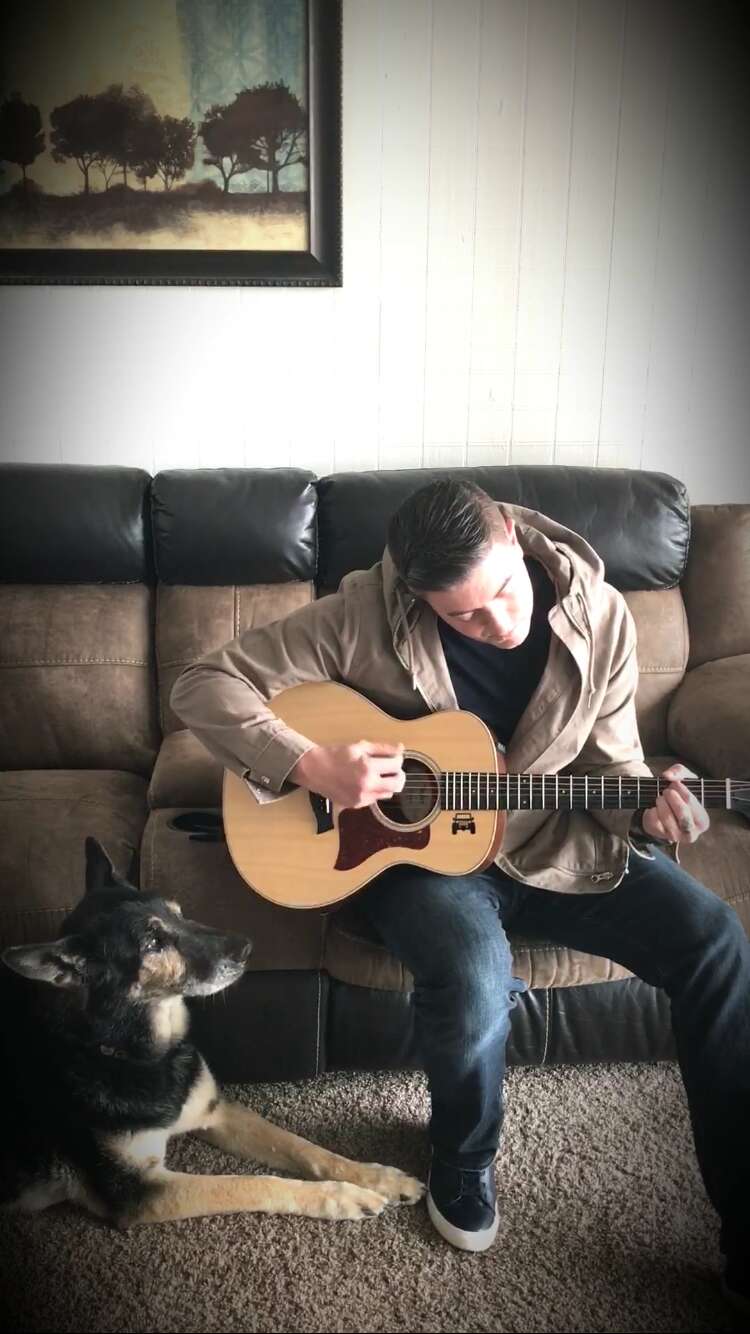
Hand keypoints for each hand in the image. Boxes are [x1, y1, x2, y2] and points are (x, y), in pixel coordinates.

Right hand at [289, 741, 405, 809]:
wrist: (314, 770)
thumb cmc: (335, 755)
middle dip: (398, 774)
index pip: (396, 765)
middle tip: (392, 768)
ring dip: (388, 783)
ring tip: (377, 774)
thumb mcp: (359, 746)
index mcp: (368, 768)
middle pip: (398, 784)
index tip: (394, 756)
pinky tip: (365, 782)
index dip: (398, 759)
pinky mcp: (356, 805)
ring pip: (389, 793)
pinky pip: (375, 799)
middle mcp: (367, 785)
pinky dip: (375, 790)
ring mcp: (362, 798)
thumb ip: (382, 748)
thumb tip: (400, 749)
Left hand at [642, 763, 709, 844]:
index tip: (675, 785)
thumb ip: (679, 771)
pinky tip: (655, 808)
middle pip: (682, 812)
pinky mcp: (660, 835)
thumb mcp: (684, 779)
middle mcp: (692, 833)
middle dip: (671, 797)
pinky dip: (652, 810)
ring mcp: (676, 836)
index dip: (680, 789)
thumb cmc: (679, 795)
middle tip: (667, 791)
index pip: (690, 801)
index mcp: (703, 820)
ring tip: (661, 798)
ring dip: (661, 802)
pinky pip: (654, 820)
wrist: (662, 809)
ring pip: (666, 816)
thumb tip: (668, 775)